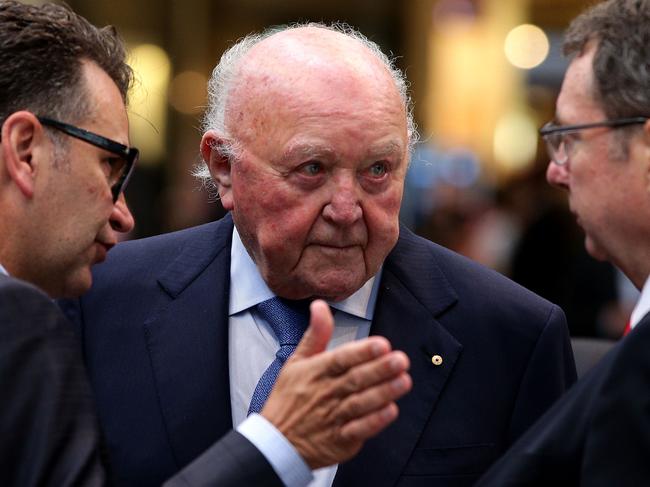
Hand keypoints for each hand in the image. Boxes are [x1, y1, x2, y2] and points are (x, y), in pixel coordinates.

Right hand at [261, 299, 410, 468]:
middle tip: (400, 359)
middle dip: (380, 369)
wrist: (275, 443)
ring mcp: (332, 418)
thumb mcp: (296, 362)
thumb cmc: (288, 399)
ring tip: (403, 381)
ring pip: (361, 403)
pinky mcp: (339, 441)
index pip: (341, 359)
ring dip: (384, 392)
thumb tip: (319, 306)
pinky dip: (374, 421)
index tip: (381, 344)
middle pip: (355, 379)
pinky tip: (390, 410)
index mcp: (315, 372)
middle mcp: (325, 393)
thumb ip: (315, 334)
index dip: (362, 352)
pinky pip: (358, 430)